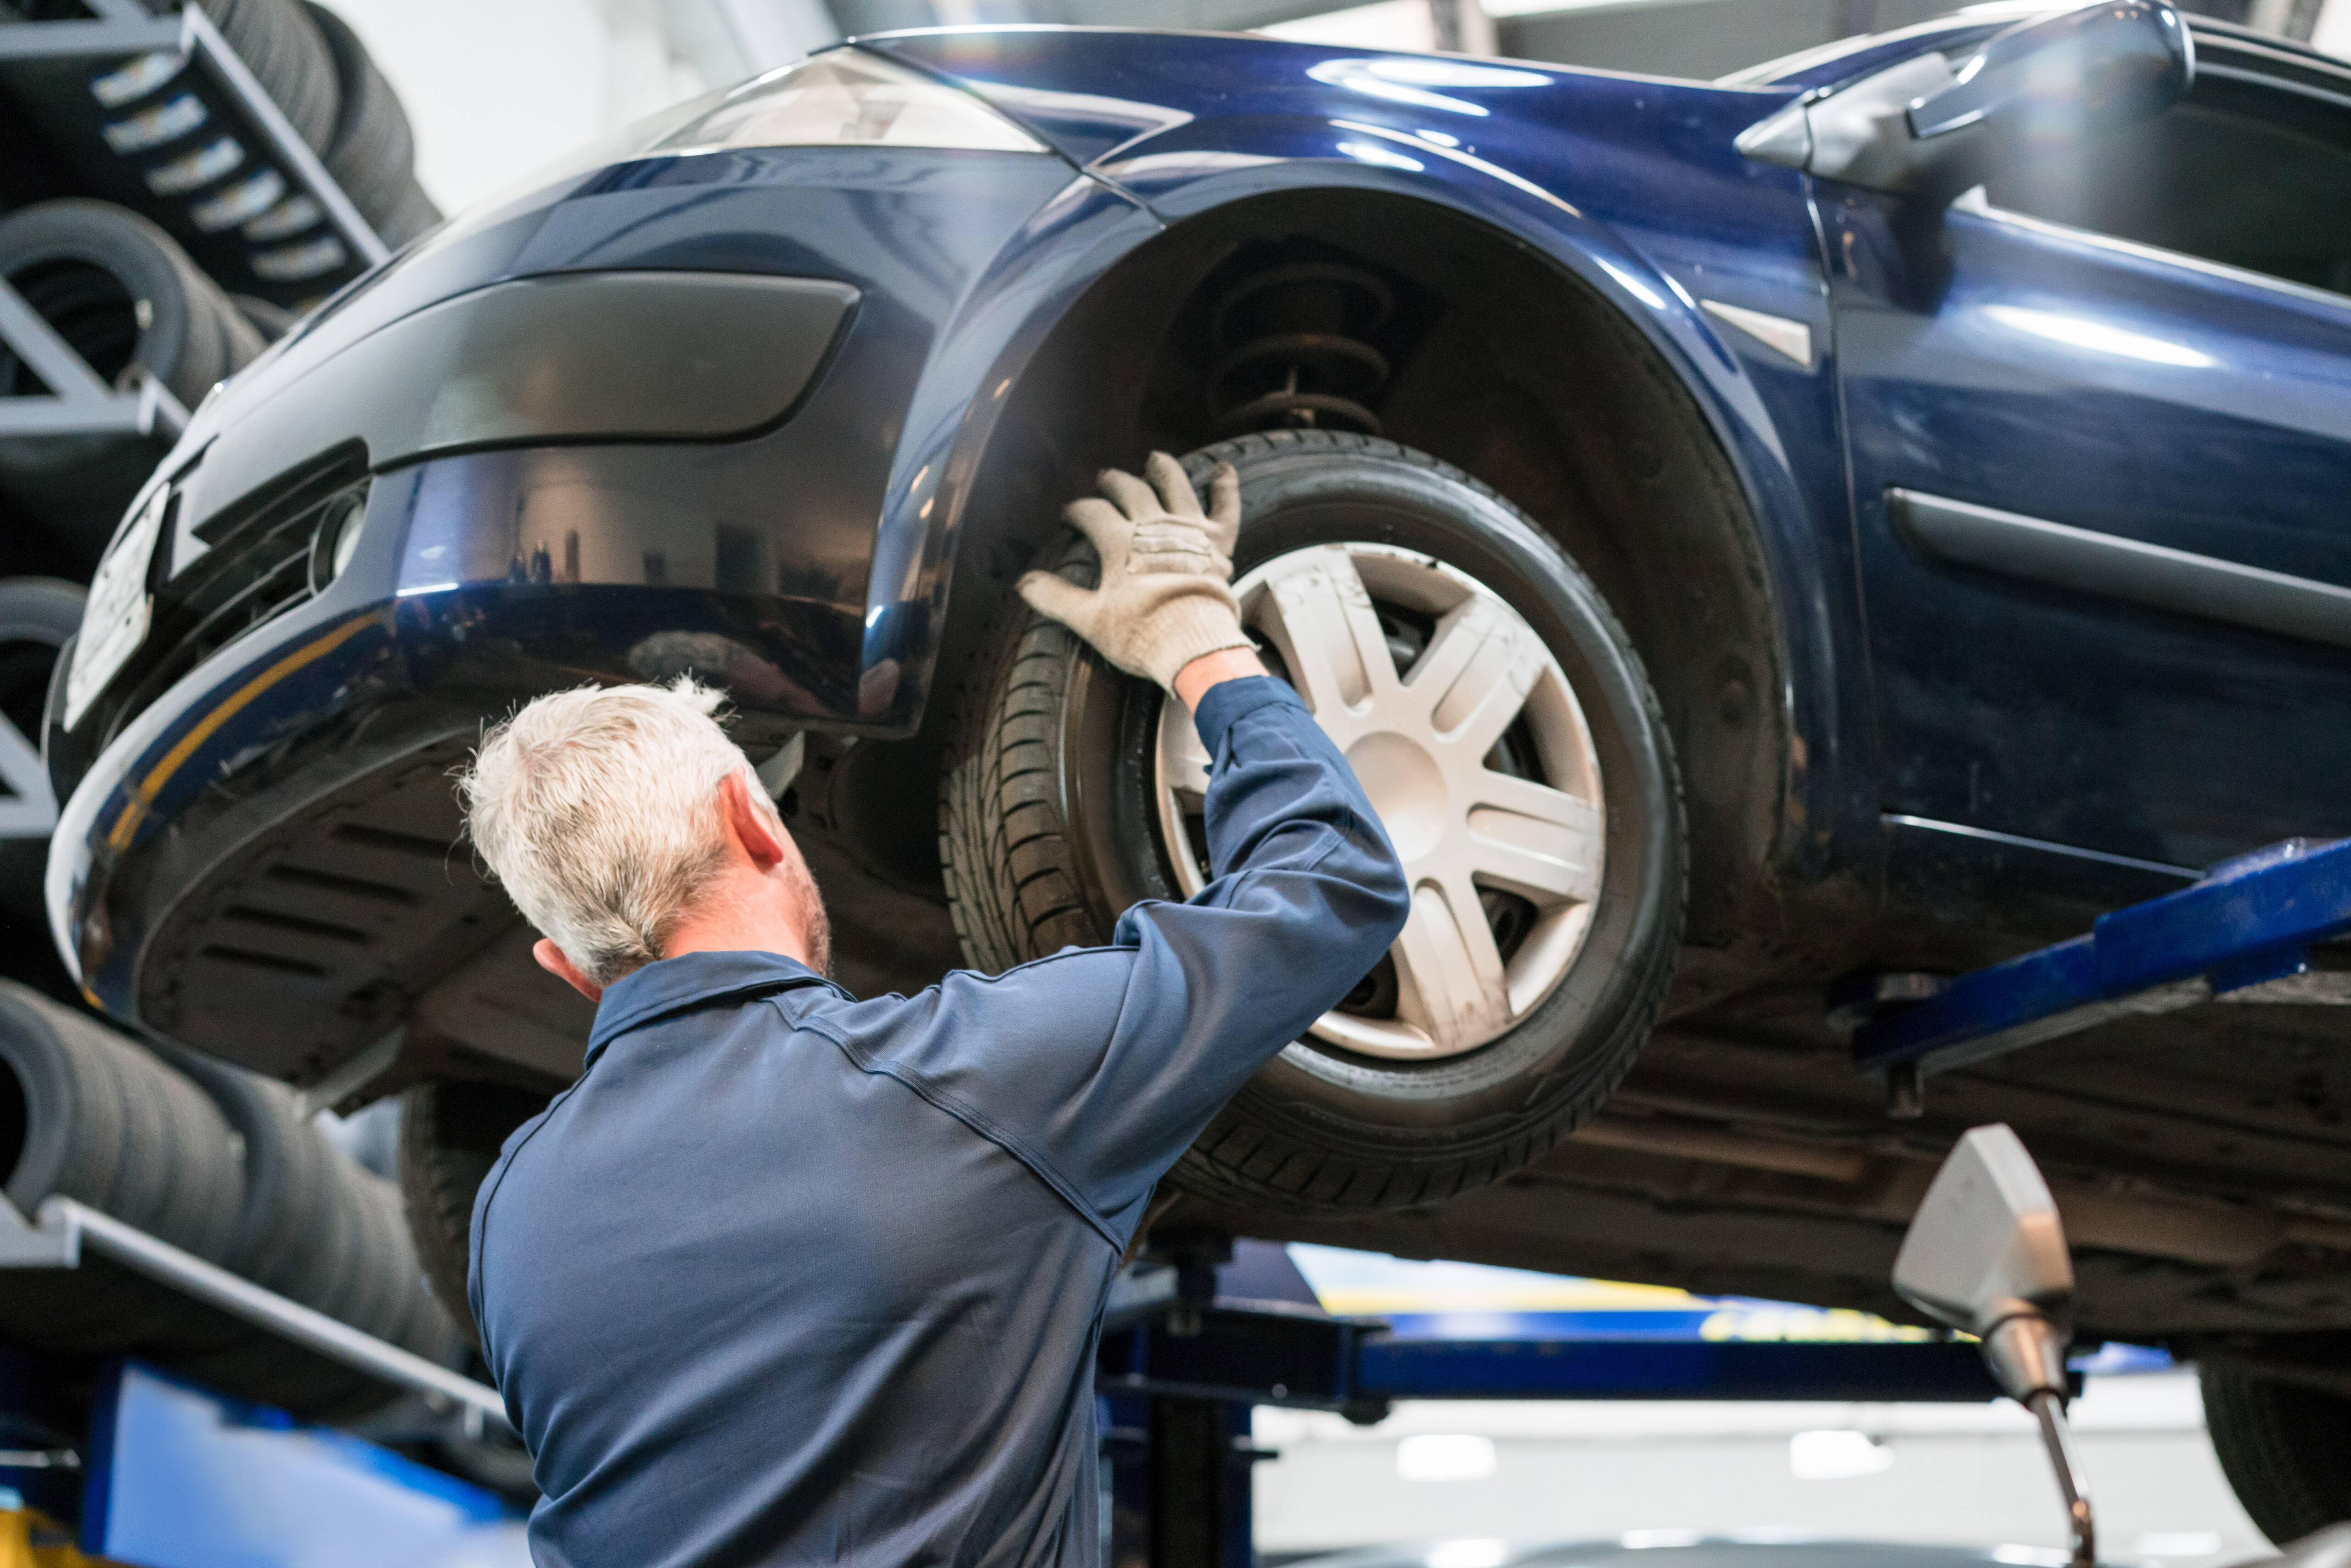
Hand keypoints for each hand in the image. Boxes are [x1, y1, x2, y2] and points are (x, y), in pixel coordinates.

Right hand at [1018, 453, 1255, 692]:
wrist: (1196, 645)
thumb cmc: (1142, 634)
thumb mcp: (1090, 620)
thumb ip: (1056, 598)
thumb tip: (1024, 583)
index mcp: (1120, 543)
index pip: (1092, 513)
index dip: (1077, 511)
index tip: (1069, 515)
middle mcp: (1154, 527)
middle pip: (1130, 490)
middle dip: (1114, 482)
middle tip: (1105, 479)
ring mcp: (1189, 531)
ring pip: (1174, 486)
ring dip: (1163, 470)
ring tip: (1155, 459)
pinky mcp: (1219, 543)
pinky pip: (1225, 507)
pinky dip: (1225, 487)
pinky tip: (1224, 468)